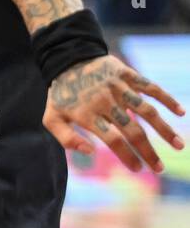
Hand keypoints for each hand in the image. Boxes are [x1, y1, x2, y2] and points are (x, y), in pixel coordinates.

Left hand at [43, 55, 184, 171]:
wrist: (66, 58)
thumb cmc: (61, 94)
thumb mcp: (51, 118)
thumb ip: (66, 138)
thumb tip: (90, 153)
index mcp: (87, 114)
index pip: (112, 140)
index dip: (126, 156)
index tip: (138, 169)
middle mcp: (105, 101)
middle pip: (132, 130)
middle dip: (148, 152)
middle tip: (159, 169)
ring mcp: (118, 87)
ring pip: (147, 111)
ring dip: (165, 129)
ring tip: (179, 146)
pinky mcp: (127, 74)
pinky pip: (150, 87)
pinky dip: (167, 99)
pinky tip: (181, 112)